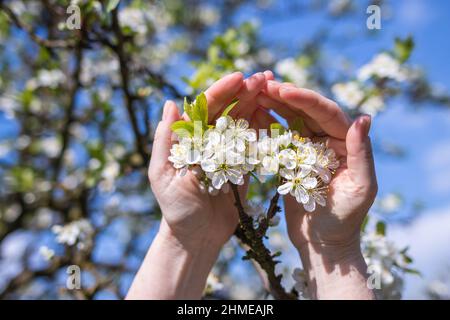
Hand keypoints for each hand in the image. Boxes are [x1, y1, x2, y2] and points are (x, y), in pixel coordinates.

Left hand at [149, 71, 276, 248]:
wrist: (196, 236)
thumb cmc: (175, 208)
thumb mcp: (162, 174)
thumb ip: (165, 141)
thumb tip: (170, 103)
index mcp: (190, 138)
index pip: (206, 108)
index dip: (222, 91)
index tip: (239, 77)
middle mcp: (210, 140)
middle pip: (229, 110)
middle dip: (246, 92)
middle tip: (266, 77)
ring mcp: (228, 152)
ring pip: (244, 122)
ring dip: (259, 104)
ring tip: (276, 89)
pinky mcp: (244, 167)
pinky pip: (255, 144)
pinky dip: (266, 129)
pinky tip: (278, 114)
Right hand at [258, 80, 376, 298]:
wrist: (323, 243)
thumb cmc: (346, 219)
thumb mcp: (360, 187)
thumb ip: (362, 153)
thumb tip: (364, 118)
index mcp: (346, 143)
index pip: (326, 112)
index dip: (305, 99)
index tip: (283, 89)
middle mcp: (327, 141)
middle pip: (305, 111)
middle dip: (284, 97)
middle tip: (263, 84)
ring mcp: (307, 150)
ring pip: (290, 121)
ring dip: (273, 106)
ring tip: (254, 94)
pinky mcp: (291, 161)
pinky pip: (278, 139)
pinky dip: (265, 127)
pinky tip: (251, 115)